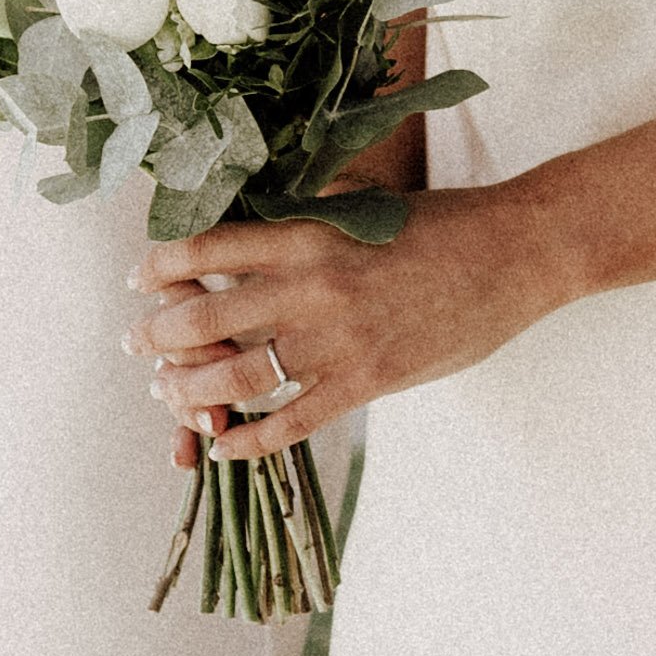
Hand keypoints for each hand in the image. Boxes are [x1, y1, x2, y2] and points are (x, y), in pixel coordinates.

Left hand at [128, 186, 567, 455]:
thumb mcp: (364, 208)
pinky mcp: (368, 381)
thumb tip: (250, 235)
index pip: (206, 250)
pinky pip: (289, 423)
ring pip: (234, 378)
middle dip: (156, 337)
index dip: (159, 268)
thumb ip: (307, 225)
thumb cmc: (445, 224)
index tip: (139, 281)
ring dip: (188, 392)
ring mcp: (340, 339)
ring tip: (169, 393)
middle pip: (202, 319)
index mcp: (309, 232)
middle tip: (137, 345)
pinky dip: (247, 441)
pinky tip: (225, 447)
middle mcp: (313, 285)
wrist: (518, 251)